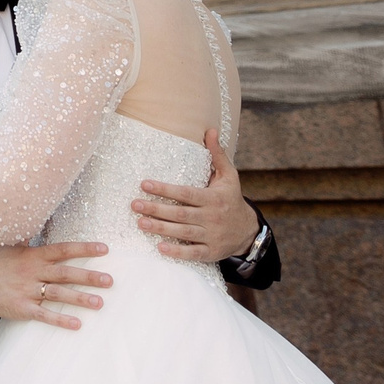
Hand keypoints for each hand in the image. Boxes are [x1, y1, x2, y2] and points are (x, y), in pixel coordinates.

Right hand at [0, 242, 111, 329]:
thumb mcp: (10, 245)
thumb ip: (28, 239)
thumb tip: (39, 224)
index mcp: (33, 256)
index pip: (62, 250)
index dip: (83, 249)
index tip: (104, 249)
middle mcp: (34, 272)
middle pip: (65, 273)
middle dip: (88, 277)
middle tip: (109, 281)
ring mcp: (28, 290)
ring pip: (58, 294)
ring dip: (80, 298)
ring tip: (100, 302)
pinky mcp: (23, 307)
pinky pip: (44, 314)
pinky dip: (60, 320)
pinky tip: (77, 324)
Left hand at [133, 130, 262, 261]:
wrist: (248, 231)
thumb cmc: (231, 199)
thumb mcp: (229, 176)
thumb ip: (217, 154)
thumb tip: (211, 130)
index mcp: (214, 198)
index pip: (186, 193)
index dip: (165, 189)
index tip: (144, 184)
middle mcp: (212, 217)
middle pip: (181, 214)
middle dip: (156, 209)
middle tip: (134, 204)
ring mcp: (212, 236)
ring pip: (184, 233)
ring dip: (161, 229)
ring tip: (140, 223)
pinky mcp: (211, 252)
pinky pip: (193, 253)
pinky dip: (178, 252)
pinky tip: (160, 248)